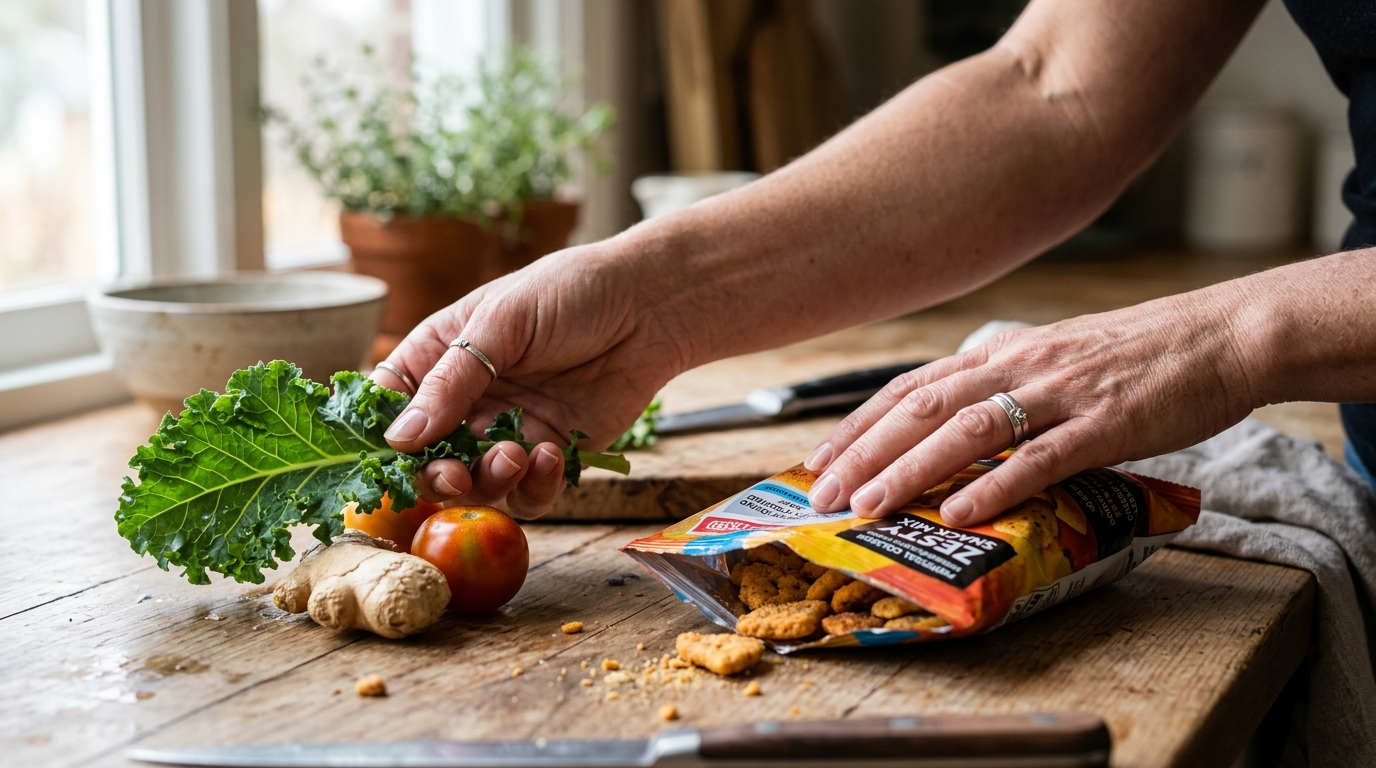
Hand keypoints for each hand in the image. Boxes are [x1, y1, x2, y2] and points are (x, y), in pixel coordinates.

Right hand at [369, 243, 687, 518]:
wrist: (649, 305)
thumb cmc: (569, 292)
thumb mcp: (501, 322)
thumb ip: (451, 380)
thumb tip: (399, 439)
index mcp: (439, 359)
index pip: (389, 407)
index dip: (382, 438)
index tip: (389, 458)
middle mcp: (468, 403)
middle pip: (428, 461)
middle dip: (435, 476)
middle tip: (454, 474)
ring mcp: (509, 431)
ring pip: (478, 486)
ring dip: (488, 482)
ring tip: (514, 454)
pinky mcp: (554, 455)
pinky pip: (530, 493)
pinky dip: (535, 486)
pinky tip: (552, 456)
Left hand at [803, 290, 1261, 525]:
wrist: (1223, 335)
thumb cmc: (1135, 354)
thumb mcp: (1052, 356)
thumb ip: (999, 381)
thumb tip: (946, 415)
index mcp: (1002, 351)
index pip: (910, 387)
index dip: (858, 425)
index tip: (817, 461)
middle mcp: (1020, 365)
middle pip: (923, 408)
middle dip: (865, 453)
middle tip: (823, 496)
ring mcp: (1062, 393)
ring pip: (969, 430)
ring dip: (911, 470)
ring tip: (870, 505)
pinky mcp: (1106, 423)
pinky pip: (1042, 457)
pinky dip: (995, 484)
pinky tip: (959, 511)